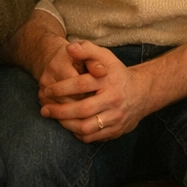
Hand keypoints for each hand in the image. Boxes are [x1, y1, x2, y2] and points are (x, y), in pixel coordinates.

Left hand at [38, 41, 153, 142]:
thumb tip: (70, 48)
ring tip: (55, 119)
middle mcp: (114, 100)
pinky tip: (69, 126)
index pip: (81, 85)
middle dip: (60, 111)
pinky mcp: (116, 131)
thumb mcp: (105, 57)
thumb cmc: (116, 73)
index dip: (61, 88)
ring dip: (67, 125)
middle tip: (45, 110)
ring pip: (86, 127)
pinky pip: (93, 137)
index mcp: (109, 81)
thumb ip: (87, 50)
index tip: (47, 90)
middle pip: (82, 109)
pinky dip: (78, 134)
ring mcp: (116, 117)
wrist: (142, 93)